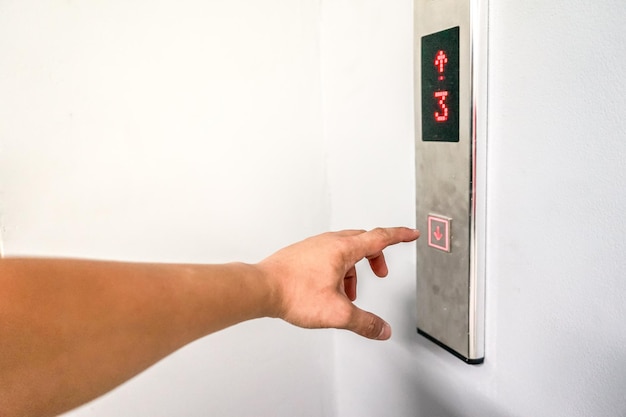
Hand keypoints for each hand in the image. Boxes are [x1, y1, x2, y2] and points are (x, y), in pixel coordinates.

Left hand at [257, 227, 419, 339]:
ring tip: (350, 294)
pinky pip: (329, 256)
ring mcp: (314, 246)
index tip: (411, 233)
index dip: (399, 236)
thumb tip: (382, 330)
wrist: (261, 288)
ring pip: (345, 250)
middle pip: (363, 242)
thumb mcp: (338, 313)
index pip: (380, 237)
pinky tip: (330, 290)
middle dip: (376, 257)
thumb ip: (365, 323)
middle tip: (382, 273)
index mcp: (343, 249)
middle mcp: (329, 242)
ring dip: (355, 268)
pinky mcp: (303, 254)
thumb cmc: (293, 292)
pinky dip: (338, 269)